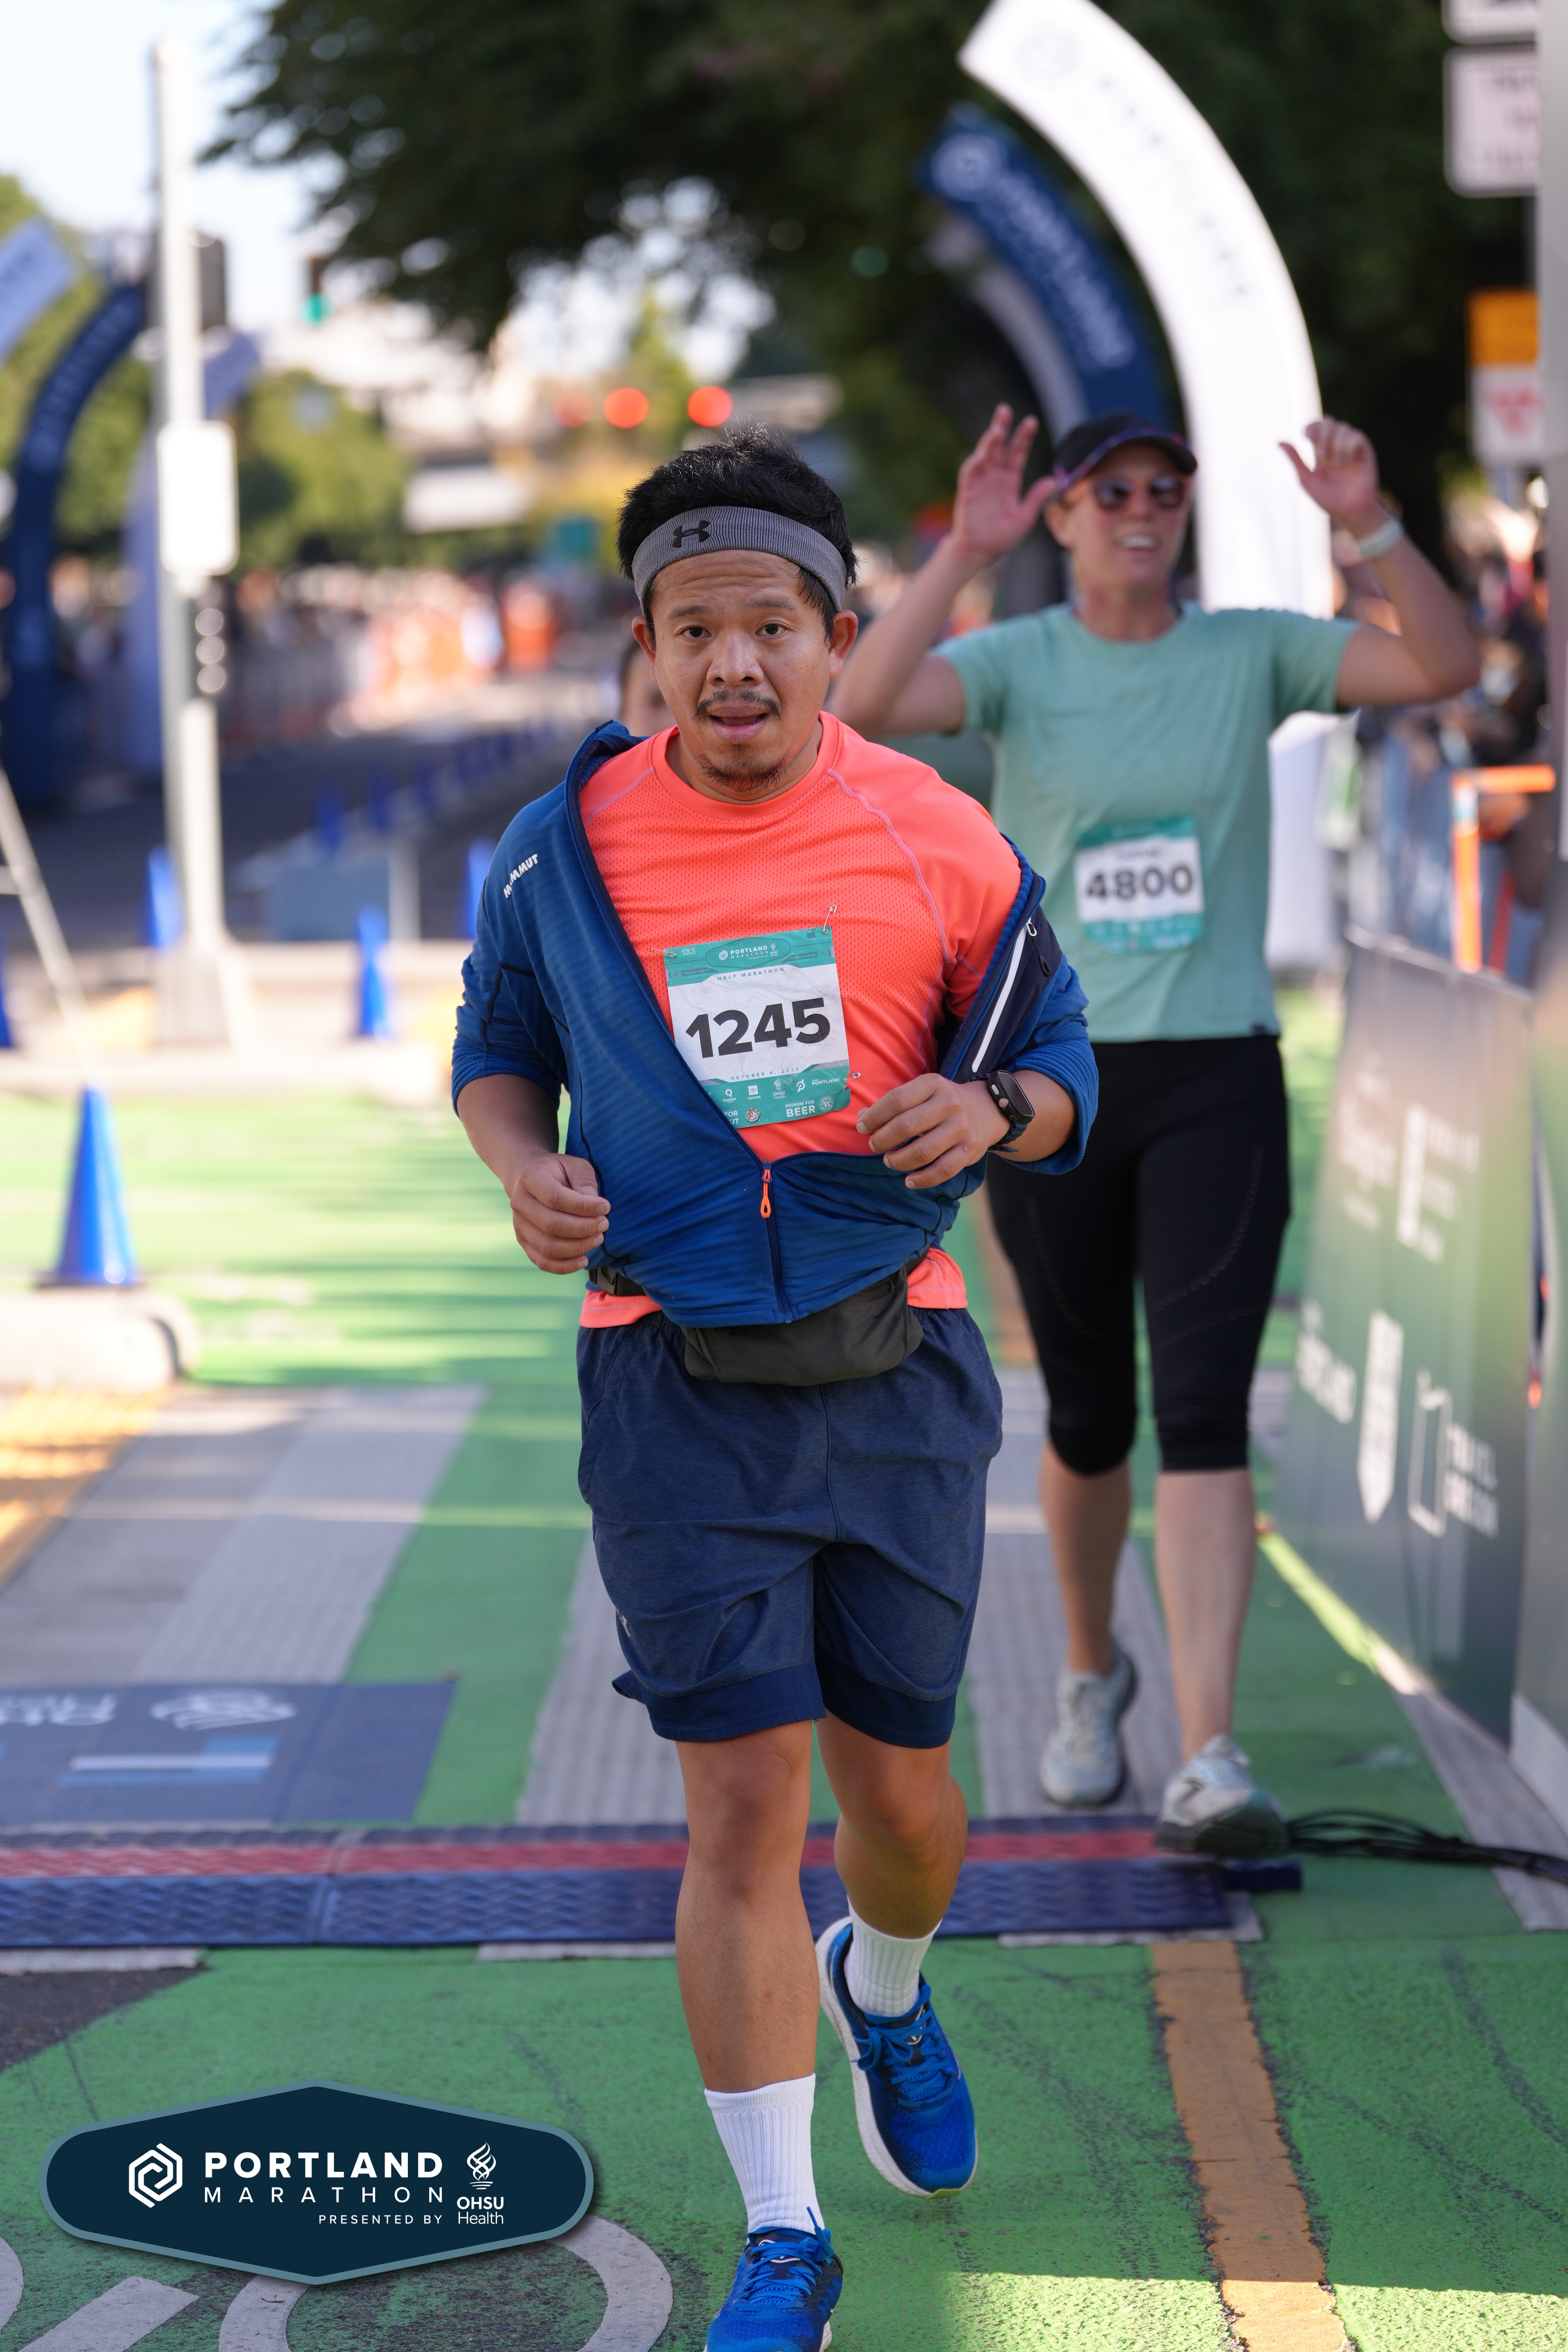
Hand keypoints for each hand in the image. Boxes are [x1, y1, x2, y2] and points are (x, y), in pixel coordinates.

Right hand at [507, 1149, 609, 1272]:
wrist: (528, 1178)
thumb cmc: (557, 1172)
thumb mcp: (574, 1166)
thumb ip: (585, 1182)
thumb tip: (597, 1207)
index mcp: (530, 1179)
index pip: (555, 1198)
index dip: (583, 1207)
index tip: (605, 1207)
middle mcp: (520, 1203)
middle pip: (551, 1225)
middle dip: (584, 1229)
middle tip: (604, 1224)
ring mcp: (519, 1225)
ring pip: (547, 1247)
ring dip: (577, 1248)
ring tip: (597, 1238)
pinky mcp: (524, 1241)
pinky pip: (542, 1261)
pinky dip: (564, 1266)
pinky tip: (583, 1260)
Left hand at [857, 1075, 1007, 1189]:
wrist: (987, 1110)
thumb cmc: (943, 1103)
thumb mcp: (922, 1092)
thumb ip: (893, 1104)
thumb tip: (863, 1119)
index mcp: (933, 1084)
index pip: (896, 1100)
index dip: (874, 1116)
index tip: (863, 1127)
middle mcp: (949, 1104)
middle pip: (906, 1126)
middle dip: (882, 1139)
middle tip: (875, 1145)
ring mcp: (961, 1128)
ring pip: (923, 1151)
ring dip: (899, 1160)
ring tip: (889, 1161)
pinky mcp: (969, 1150)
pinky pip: (943, 1170)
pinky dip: (923, 1179)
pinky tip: (909, 1181)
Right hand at [951, 404, 1056, 566]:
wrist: (979, 553)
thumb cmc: (1000, 538)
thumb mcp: (1025, 518)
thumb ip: (1037, 498)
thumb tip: (1055, 481)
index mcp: (1009, 481)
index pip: (1017, 453)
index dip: (1023, 438)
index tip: (1031, 421)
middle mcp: (994, 477)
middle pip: (998, 447)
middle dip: (1001, 428)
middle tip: (1005, 409)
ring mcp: (980, 483)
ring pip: (983, 456)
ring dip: (988, 442)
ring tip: (996, 429)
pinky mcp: (967, 492)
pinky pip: (969, 473)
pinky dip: (974, 463)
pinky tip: (982, 454)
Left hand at [1280, 418, 1385, 534]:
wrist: (1350, 510)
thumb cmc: (1329, 499)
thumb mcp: (1307, 479)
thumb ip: (1295, 459)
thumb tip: (1278, 441)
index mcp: (1322, 450)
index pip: (1315, 426)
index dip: (1311, 427)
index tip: (1306, 437)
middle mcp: (1337, 445)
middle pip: (1328, 421)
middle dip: (1322, 437)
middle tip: (1322, 457)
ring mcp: (1351, 445)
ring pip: (1342, 427)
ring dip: (1335, 446)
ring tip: (1337, 466)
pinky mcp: (1365, 448)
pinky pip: (1356, 435)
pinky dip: (1348, 448)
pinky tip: (1348, 463)